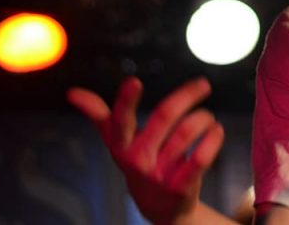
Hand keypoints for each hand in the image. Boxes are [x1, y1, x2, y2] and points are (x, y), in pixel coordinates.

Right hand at [67, 77, 224, 224]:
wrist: (159, 207)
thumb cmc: (138, 162)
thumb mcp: (116, 142)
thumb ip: (98, 115)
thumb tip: (72, 93)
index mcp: (122, 145)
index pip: (120, 122)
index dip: (126, 102)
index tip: (134, 81)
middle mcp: (138, 160)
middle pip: (164, 117)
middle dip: (186, 96)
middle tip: (203, 85)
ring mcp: (160, 174)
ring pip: (186, 133)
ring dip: (203, 118)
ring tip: (208, 116)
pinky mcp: (181, 186)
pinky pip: (201, 158)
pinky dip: (213, 139)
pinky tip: (217, 130)